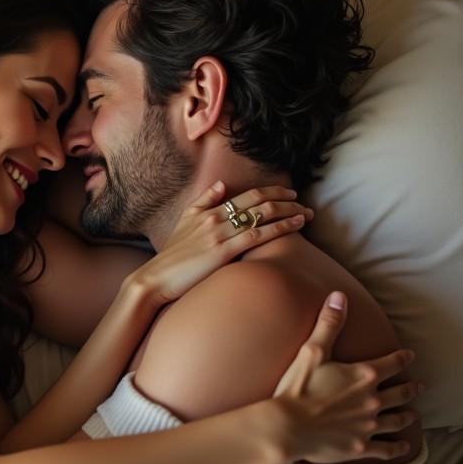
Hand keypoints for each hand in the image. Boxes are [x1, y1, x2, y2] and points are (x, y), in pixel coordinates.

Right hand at [131, 181, 313, 304]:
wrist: (156, 278)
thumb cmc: (172, 255)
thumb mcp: (184, 221)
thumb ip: (203, 201)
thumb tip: (222, 185)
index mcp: (208, 210)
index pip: (248, 195)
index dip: (272, 192)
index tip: (289, 195)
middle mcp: (216, 218)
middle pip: (259, 202)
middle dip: (286, 201)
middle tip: (304, 204)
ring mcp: (219, 234)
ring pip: (262, 215)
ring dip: (289, 213)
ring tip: (307, 215)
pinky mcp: (222, 252)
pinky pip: (257, 235)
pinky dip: (279, 228)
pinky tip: (295, 227)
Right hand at [271, 292, 421, 463]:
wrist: (288, 427)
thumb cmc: (298, 387)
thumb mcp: (312, 351)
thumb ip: (329, 324)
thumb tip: (339, 296)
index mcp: (363, 375)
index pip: (392, 363)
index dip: (403, 358)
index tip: (410, 355)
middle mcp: (373, 400)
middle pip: (400, 393)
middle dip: (411, 388)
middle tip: (419, 386)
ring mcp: (369, 425)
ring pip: (397, 420)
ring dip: (407, 416)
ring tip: (414, 415)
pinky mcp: (361, 446)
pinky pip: (386, 449)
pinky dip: (398, 449)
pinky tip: (404, 448)